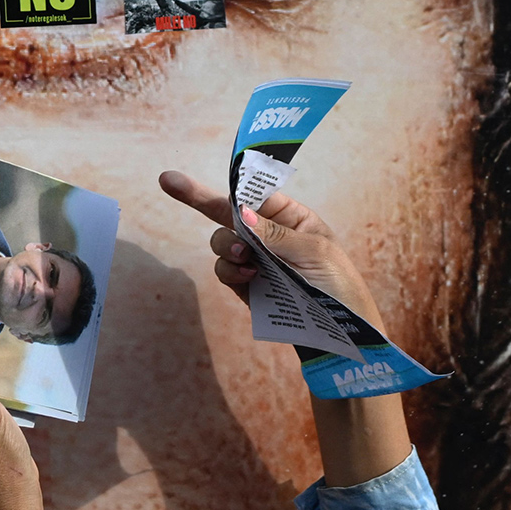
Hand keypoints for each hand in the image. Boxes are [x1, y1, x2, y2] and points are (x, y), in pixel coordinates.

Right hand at [157, 169, 385, 325]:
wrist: (340, 334)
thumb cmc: (338, 285)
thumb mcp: (316, 252)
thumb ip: (276, 234)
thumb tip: (243, 214)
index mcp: (292, 218)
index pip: (255, 194)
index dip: (228, 183)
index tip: (187, 175)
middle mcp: (269, 234)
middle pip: (227, 213)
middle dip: (201, 201)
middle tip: (170, 183)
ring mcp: (256, 259)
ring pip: (222, 242)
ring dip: (225, 245)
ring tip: (243, 258)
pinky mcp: (246, 284)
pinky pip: (225, 270)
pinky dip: (230, 270)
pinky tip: (247, 276)